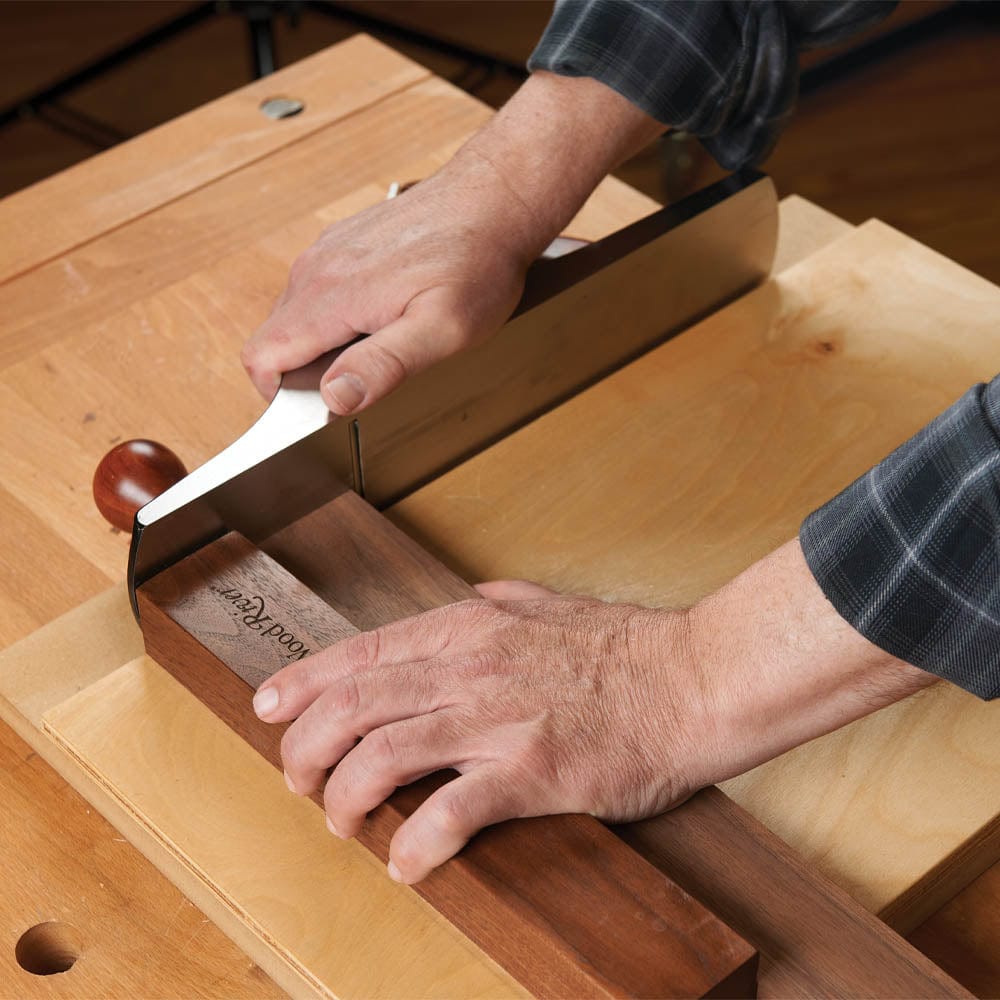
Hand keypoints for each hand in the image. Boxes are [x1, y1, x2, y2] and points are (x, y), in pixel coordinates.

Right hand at [241, 71, 665, 409]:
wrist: (492, 202)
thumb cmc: (476, 265)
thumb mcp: (441, 331)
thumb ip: (383, 366)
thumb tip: (333, 396)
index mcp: (330, 296)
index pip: (261, 357)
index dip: (279, 395)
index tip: (317, 408)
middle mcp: (316, 269)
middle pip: (274, 341)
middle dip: (303, 374)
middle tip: (364, 380)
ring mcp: (326, 252)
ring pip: (294, 318)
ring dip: (322, 345)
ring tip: (381, 346)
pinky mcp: (341, 244)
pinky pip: (316, 292)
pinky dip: (335, 317)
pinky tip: (384, 315)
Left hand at [251, 541, 934, 883]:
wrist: (694, 680)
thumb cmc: (626, 648)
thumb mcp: (548, 603)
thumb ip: (497, 601)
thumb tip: (466, 601)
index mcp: (469, 628)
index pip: (359, 655)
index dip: (302, 684)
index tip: (271, 709)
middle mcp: (471, 668)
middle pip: (353, 707)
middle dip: (304, 749)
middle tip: (298, 779)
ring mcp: (499, 719)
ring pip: (381, 756)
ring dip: (343, 797)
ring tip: (342, 822)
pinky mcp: (532, 771)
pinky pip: (450, 813)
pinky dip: (413, 844)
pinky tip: (407, 863)